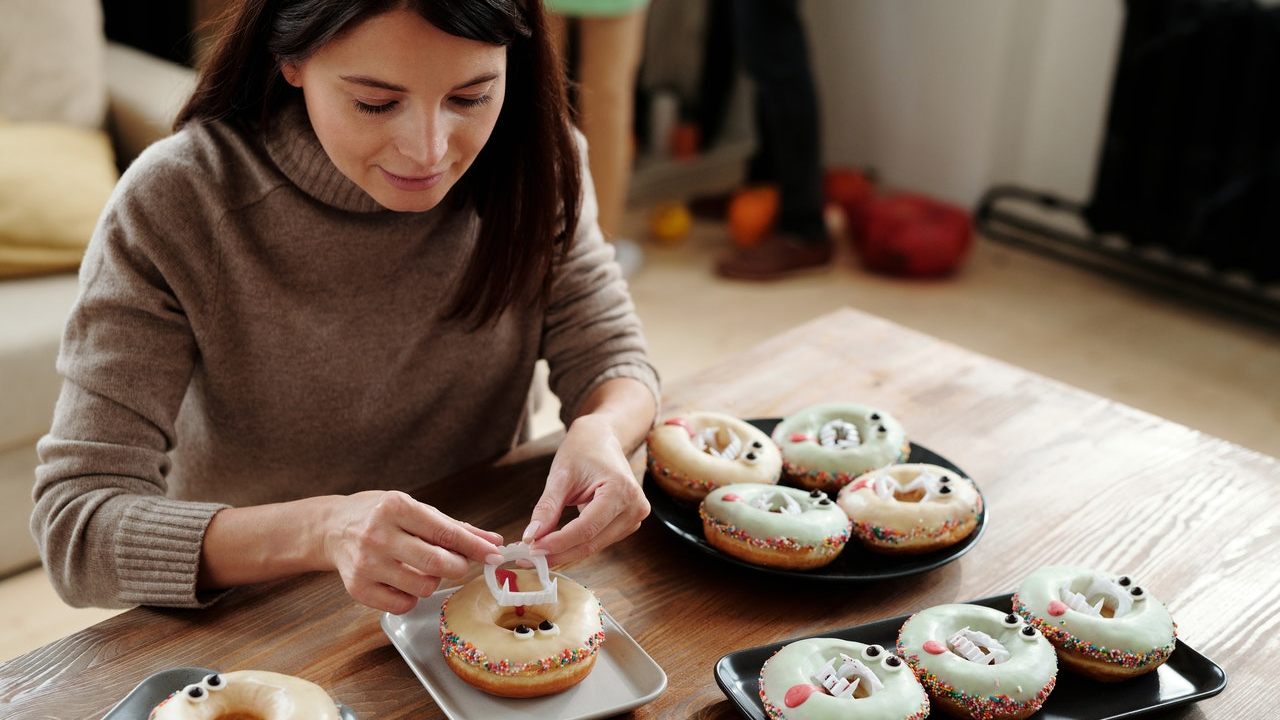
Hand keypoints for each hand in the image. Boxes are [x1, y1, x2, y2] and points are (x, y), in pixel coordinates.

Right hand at [322, 490, 501, 613]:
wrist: (332, 527)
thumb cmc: (381, 515)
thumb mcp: (416, 510)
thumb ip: (455, 527)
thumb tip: (494, 541)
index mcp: (396, 507)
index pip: (445, 533)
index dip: (475, 547)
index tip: (494, 555)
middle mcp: (378, 535)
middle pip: (436, 564)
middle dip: (458, 567)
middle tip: (457, 563)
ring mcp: (365, 564)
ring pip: (423, 587)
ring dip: (433, 581)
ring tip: (421, 568)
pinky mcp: (357, 588)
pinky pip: (402, 604)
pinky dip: (411, 596)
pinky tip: (403, 581)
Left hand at [524, 414, 649, 565]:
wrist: (601, 439)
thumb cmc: (583, 451)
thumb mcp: (560, 476)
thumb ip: (547, 508)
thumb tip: (531, 537)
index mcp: (621, 490)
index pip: (587, 528)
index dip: (558, 543)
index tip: (533, 549)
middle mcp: (635, 507)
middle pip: (592, 542)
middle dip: (559, 552)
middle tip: (529, 558)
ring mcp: (634, 517)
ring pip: (595, 545)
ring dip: (566, 551)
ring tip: (538, 551)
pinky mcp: (628, 523)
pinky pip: (598, 540)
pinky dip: (576, 544)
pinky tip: (555, 544)